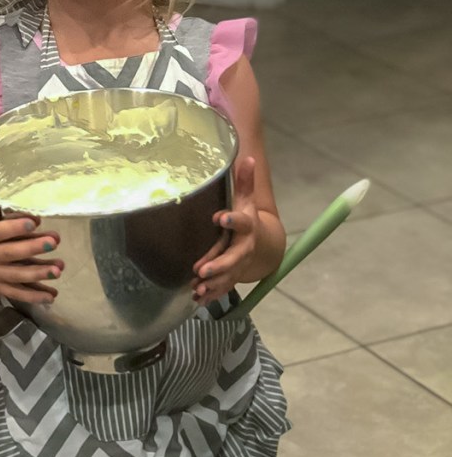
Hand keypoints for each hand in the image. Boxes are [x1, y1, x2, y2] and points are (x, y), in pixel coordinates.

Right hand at [0, 175, 61, 303]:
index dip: (14, 228)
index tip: (33, 221)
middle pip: (12, 254)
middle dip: (33, 248)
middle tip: (54, 241)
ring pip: (17, 276)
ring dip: (39, 273)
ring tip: (59, 268)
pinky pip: (17, 293)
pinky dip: (34, 296)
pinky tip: (52, 294)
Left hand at [192, 155, 258, 304]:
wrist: (261, 244)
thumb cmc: (246, 219)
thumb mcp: (246, 200)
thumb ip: (245, 181)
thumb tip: (246, 156)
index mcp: (247, 226)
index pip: (242, 222)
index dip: (233, 219)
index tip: (220, 217)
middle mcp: (244, 248)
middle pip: (234, 257)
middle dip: (219, 265)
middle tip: (201, 270)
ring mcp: (238, 265)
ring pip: (227, 277)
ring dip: (213, 284)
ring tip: (197, 289)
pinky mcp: (230, 277)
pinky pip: (221, 287)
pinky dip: (210, 294)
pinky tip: (196, 299)